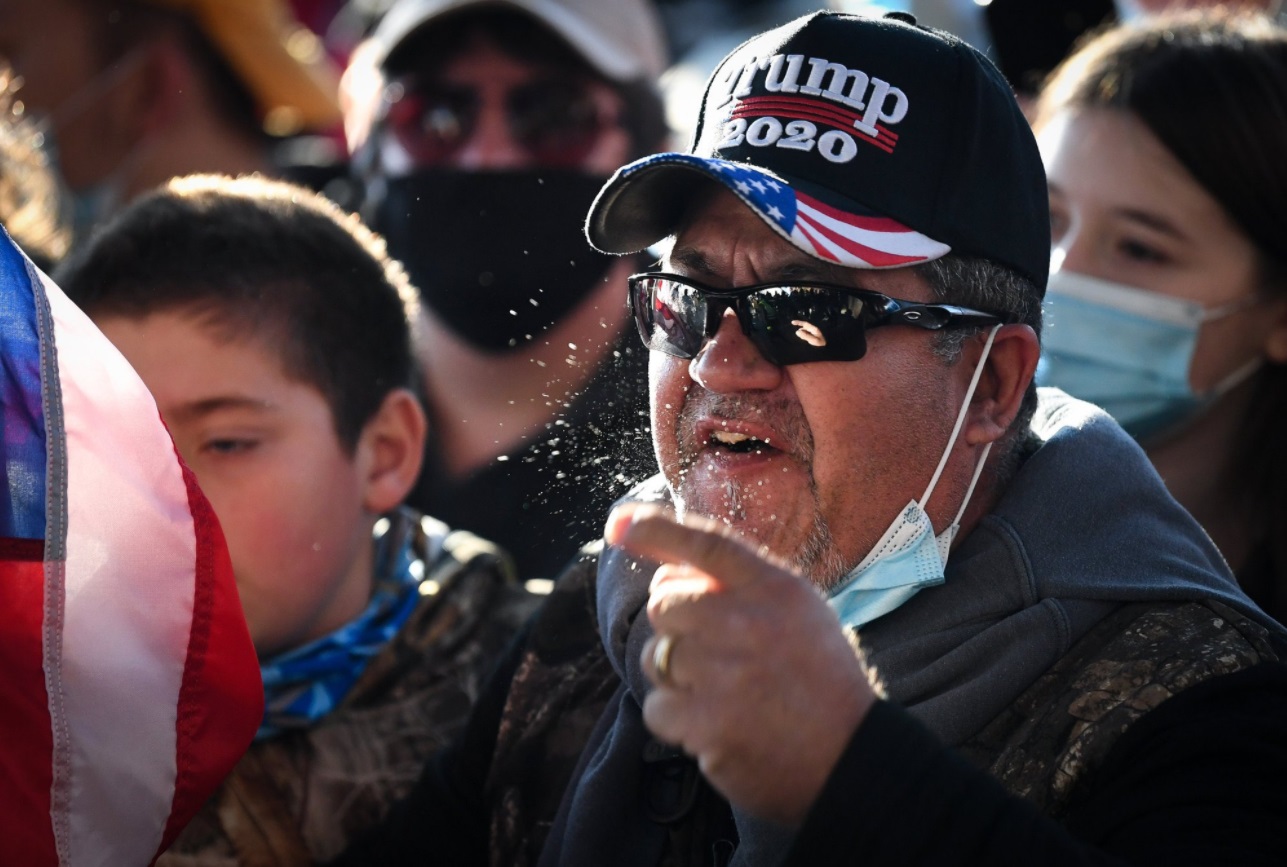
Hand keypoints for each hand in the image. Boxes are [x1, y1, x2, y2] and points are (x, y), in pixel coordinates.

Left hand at [605, 504, 877, 825]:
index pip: (705, 544)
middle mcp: (749, 622)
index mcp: (776, 589)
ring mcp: (726, 673)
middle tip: (715, 654)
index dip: (656, 529)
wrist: (851, 757)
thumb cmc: (820, 680)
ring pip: (656, 658)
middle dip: (677, 629)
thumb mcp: (801, 613)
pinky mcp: (709, 723)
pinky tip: (716, 726)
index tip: (619, 524)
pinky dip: (677, 721)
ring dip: (677, 678)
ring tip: (724, 693)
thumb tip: (669, 568)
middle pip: (665, 605)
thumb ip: (743, 585)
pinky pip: (657, 707)